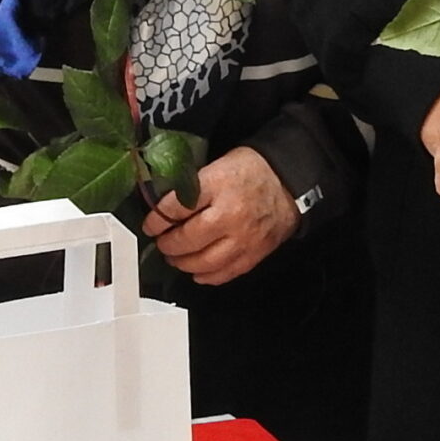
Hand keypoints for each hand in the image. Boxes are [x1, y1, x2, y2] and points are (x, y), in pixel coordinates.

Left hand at [140, 146, 298, 285]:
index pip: (177, 207)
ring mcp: (243, 238)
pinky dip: (205, 276)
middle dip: (168, 244)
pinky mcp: (253, 255)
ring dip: (182, 263)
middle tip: (162, 242)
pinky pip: (223, 273)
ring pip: (202, 262)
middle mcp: (230, 214)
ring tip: (176, 257)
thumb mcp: (219, 164)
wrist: (289, 184)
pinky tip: (196, 271)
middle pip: (187, 239)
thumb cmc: (250, 170)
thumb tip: (165, 206)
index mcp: (219, 184)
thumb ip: (194, 185)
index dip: (157, 220)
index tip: (150, 225)